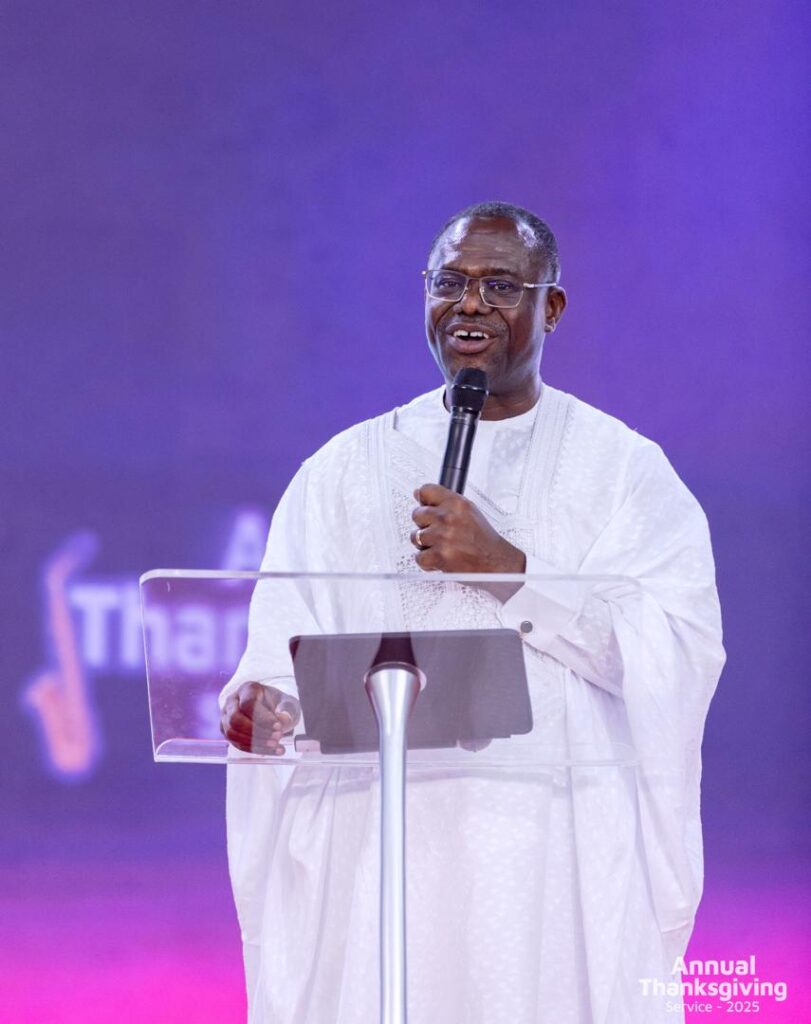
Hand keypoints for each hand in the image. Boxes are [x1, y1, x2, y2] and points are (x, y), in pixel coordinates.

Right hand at [220, 682, 300, 754]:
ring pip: (233, 734)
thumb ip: (286, 709)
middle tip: (277, 737)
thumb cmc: (274, 702)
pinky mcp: (227, 732)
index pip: (248, 704)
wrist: (266, 706)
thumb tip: (284, 720)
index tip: (279, 726)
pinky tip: (272, 751)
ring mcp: (226, 718)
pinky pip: (237, 744)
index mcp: (246, 690)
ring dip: (255, 743)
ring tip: (275, 745)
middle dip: (257, 732)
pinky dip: (255, 750)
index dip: (263, 717)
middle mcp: (232, 702)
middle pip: (235, 719)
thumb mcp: (284, 701)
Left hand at [410, 483, 526, 574]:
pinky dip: (427, 562)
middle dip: (424, 524)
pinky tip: (440, 559)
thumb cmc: (484, 540)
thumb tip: (418, 494)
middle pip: (417, 514)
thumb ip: (444, 502)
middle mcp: (448, 518)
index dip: (423, 501)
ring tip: (441, 547)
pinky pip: (419, 557)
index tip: (425, 506)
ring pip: (415, 537)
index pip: (426, 491)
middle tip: (438, 532)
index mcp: (457, 503)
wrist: (496, 563)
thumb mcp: (469, 512)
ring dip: (425, 544)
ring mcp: (442, 537)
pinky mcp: (439, 556)